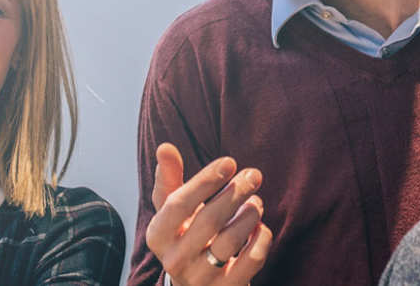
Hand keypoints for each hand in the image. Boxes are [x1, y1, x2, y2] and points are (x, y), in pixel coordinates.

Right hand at [146, 143, 272, 285]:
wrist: (196, 284)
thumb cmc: (186, 234)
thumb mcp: (173, 210)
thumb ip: (169, 179)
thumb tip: (165, 147)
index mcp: (158, 235)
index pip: (178, 203)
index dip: (205, 180)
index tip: (229, 162)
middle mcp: (174, 260)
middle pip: (209, 219)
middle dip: (236, 192)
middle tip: (254, 175)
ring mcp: (200, 278)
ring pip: (232, 240)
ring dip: (250, 214)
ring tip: (256, 201)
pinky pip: (252, 260)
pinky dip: (262, 238)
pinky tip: (260, 226)